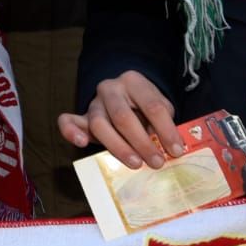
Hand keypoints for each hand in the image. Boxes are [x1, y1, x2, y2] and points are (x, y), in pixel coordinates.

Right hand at [58, 70, 184, 168]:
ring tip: (135, 163)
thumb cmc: (146, 105)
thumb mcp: (160, 106)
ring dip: (118, 147)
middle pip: (123, 116)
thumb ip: (162, 123)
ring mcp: (94, 102)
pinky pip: (68, 121)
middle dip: (142, 142)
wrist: (126, 95)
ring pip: (99, 124)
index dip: (166, 130)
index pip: (152, 106)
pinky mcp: (82, 116)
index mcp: (134, 81)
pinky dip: (70, 132)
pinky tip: (82, 143)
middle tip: (156, 162)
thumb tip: (169, 149)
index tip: (176, 151)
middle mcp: (110, 88)